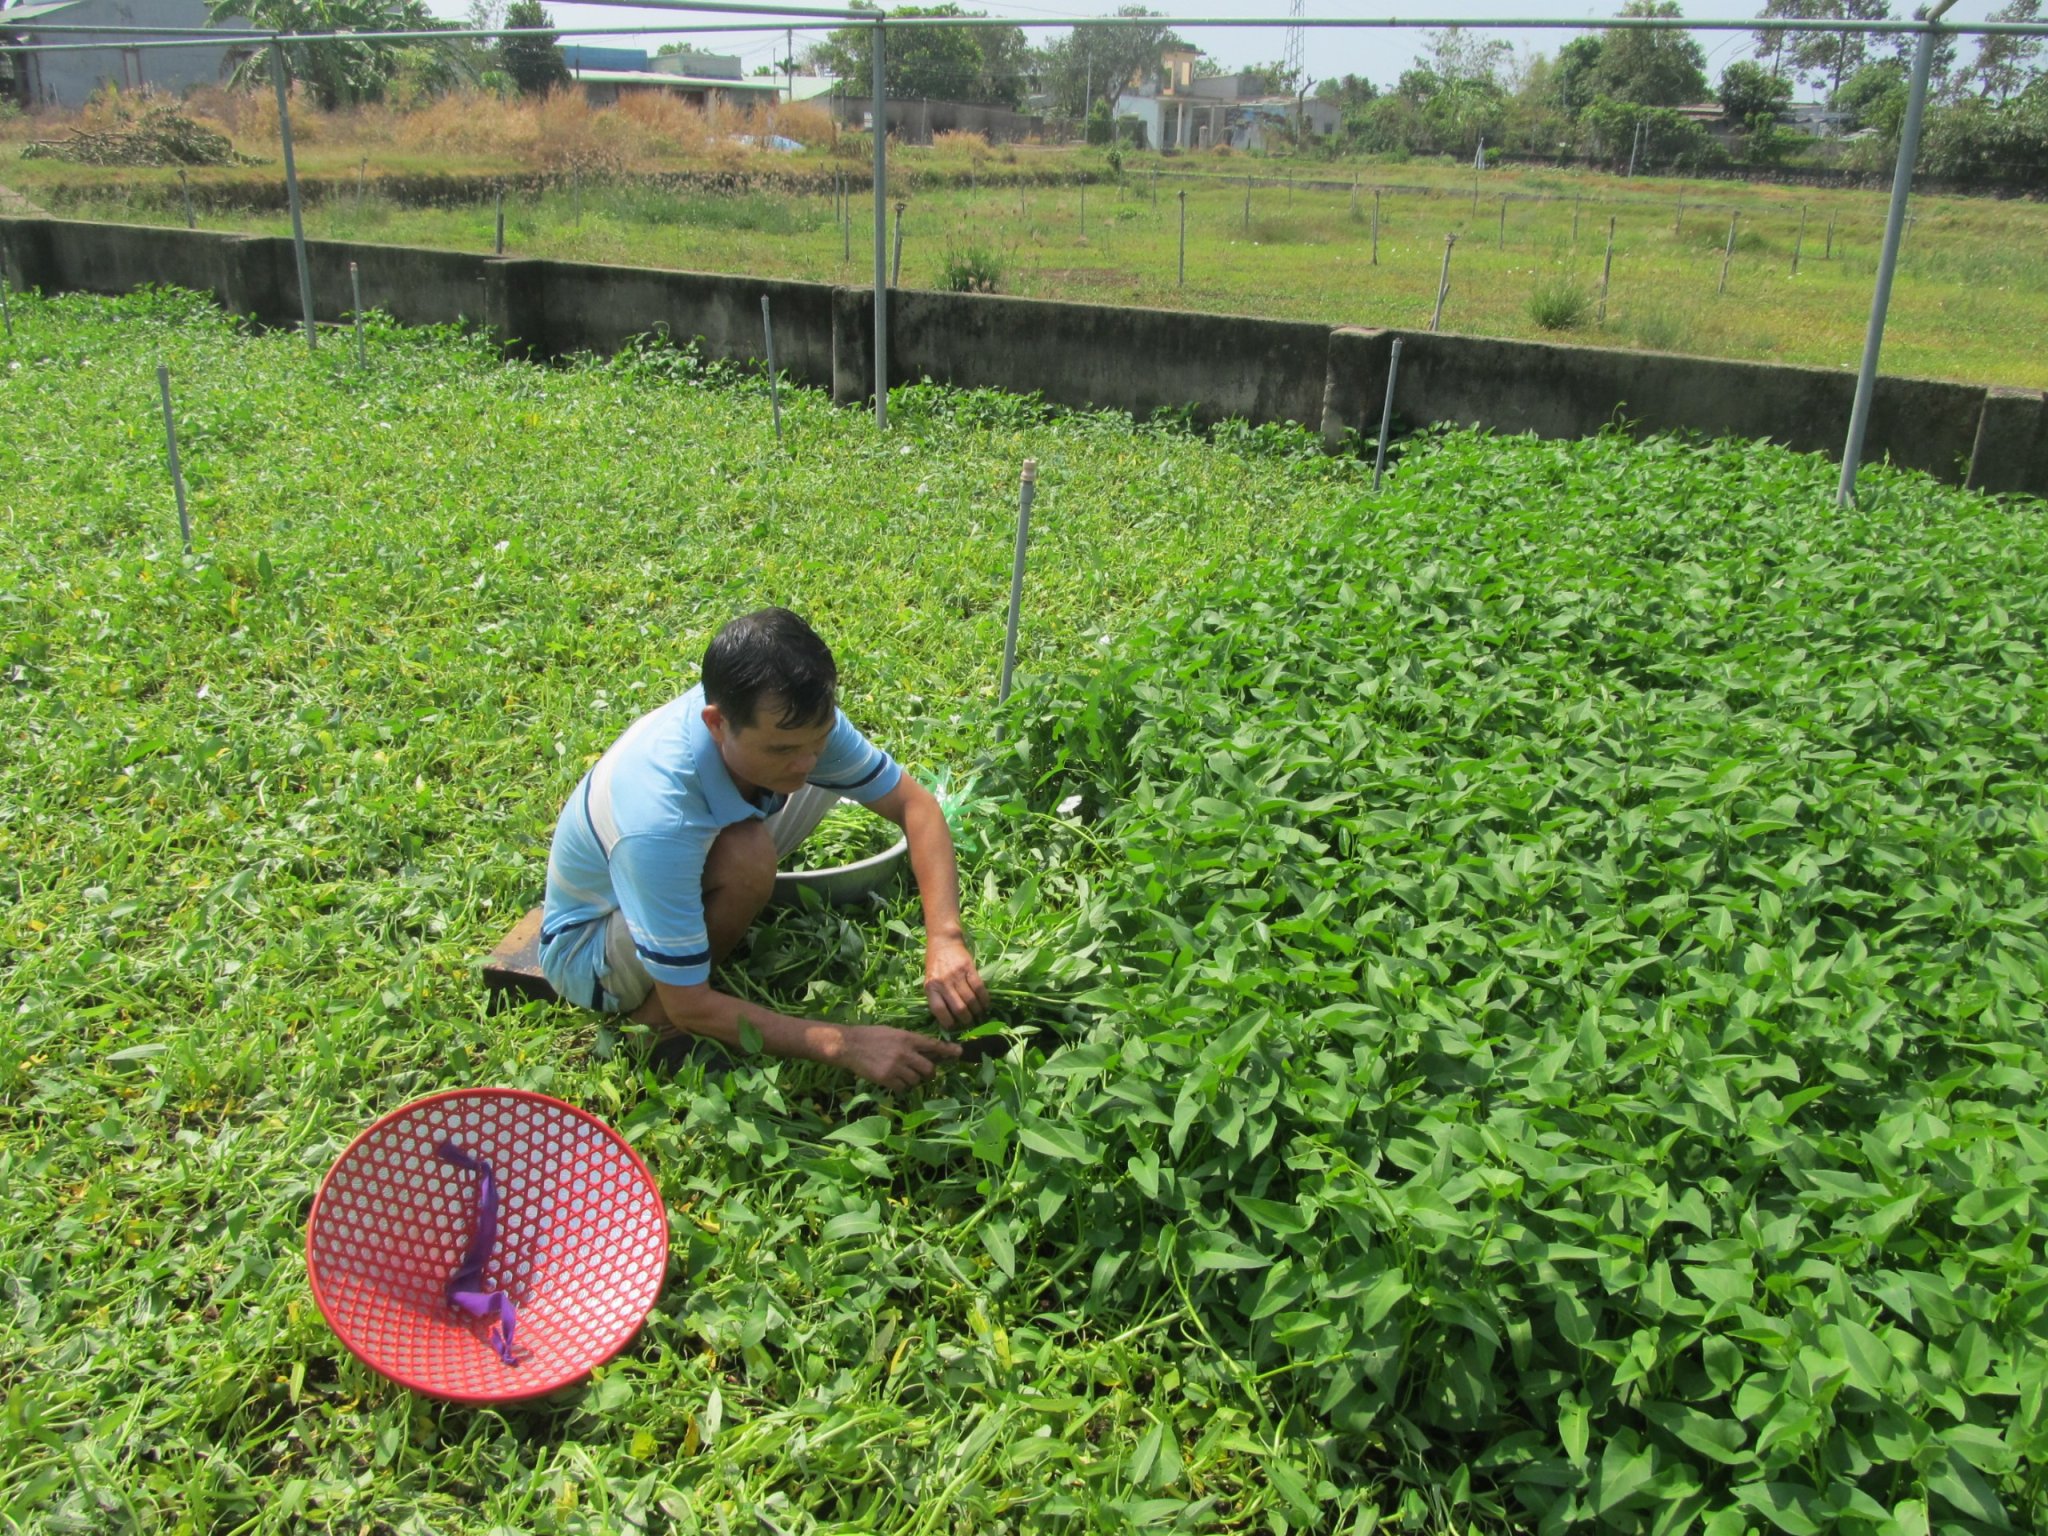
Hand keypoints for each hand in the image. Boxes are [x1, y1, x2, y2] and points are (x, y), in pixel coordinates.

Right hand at [835, 1024, 961, 1092]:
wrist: (849, 1045)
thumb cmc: (872, 1036)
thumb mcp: (894, 1033)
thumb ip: (911, 1042)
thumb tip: (928, 1052)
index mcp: (908, 1037)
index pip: (933, 1045)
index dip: (948, 1050)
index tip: (959, 1053)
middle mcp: (905, 1052)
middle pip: (929, 1069)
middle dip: (930, 1073)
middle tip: (925, 1073)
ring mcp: (896, 1066)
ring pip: (917, 1080)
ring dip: (914, 1080)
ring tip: (904, 1075)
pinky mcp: (886, 1078)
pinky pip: (903, 1088)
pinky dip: (902, 1087)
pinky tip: (894, 1080)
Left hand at [925, 935, 991, 1029]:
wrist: (943, 941)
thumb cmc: (935, 963)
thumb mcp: (929, 980)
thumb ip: (936, 996)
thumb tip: (947, 1018)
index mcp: (930, 987)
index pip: (939, 1010)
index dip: (948, 1022)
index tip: (953, 1027)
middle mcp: (943, 982)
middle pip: (958, 1007)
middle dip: (966, 1019)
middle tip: (970, 1022)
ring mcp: (956, 975)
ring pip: (970, 999)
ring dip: (977, 1011)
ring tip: (979, 1015)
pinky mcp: (969, 968)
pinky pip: (979, 988)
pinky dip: (984, 999)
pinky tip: (985, 1004)